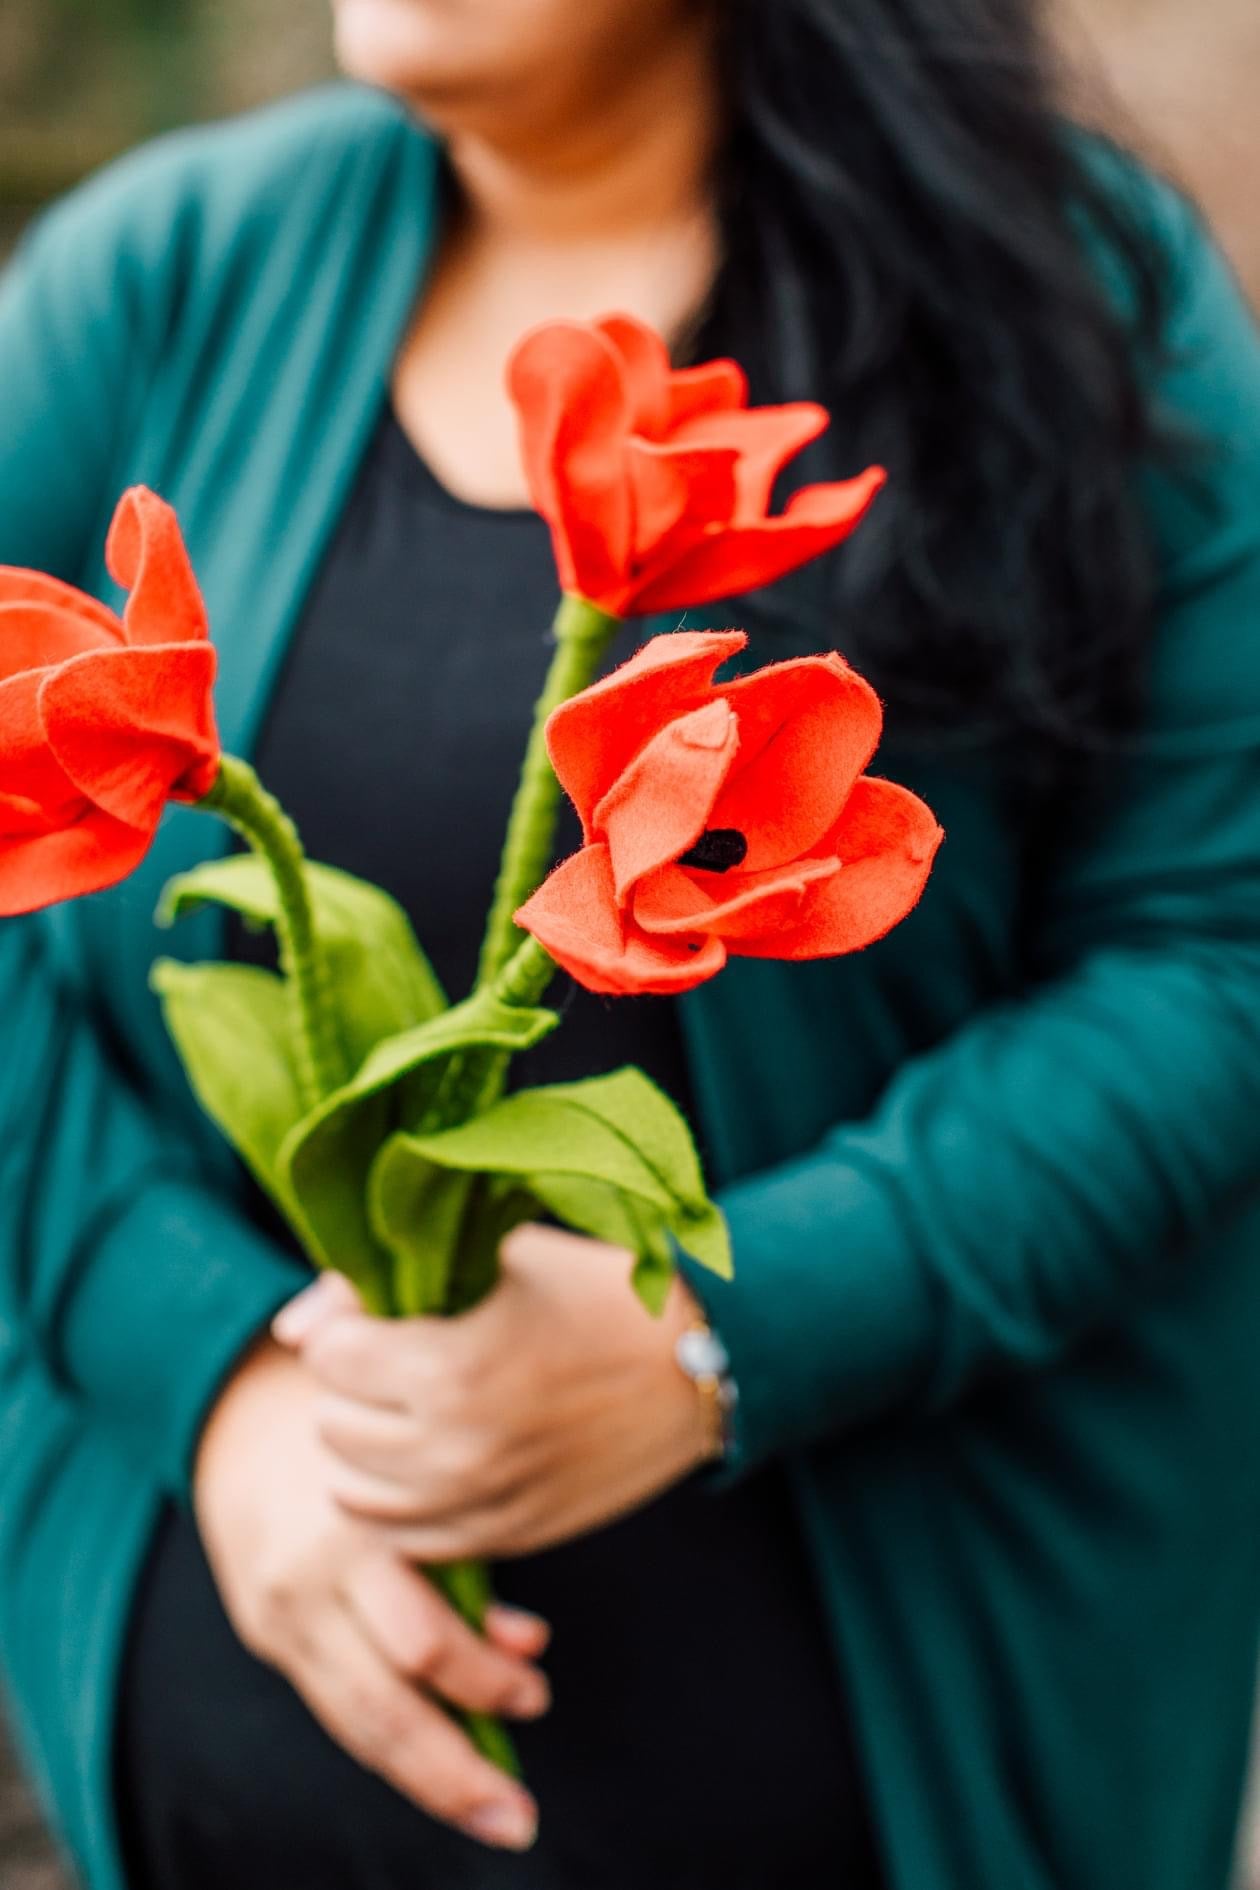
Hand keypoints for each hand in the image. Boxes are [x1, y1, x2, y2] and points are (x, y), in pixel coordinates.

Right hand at [193, 1336, 546, 1850]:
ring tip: (493, 1816)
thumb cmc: (355, 1422)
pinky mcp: (266, 1635)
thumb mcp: (416, 1464)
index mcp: (358, 1530)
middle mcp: (311, 1584)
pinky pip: (333, 1708)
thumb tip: (526, 1643)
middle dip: (456, 1770)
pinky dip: (387, 1744)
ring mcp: (281, 1616)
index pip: (424, 1641)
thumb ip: (468, 1545)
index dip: (486, 1679)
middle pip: (385, 1706)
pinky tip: (435, 1768)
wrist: (235, 1408)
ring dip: (429, 1782)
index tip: (537, 1689)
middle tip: (518, 1814)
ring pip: (356, 1726)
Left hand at [272, 1225, 717, 1560]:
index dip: (348, 1328)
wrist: (701, 1362)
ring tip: (410, 1410)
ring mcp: (480, 1505)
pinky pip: (410, 1541)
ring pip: (356, 1496)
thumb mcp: (498, 1259)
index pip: (327, 1358)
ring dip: (368, 1450)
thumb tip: (291, 1329)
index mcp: (446, 1369)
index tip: (382, 1315)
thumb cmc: (597, 1291)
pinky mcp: (509, 1537)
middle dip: (352, 1389)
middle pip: (332, 1428)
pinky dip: (405, 1501)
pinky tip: (437, 1456)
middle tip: (398, 1359)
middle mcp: (452, 1451)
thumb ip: (386, 1284)